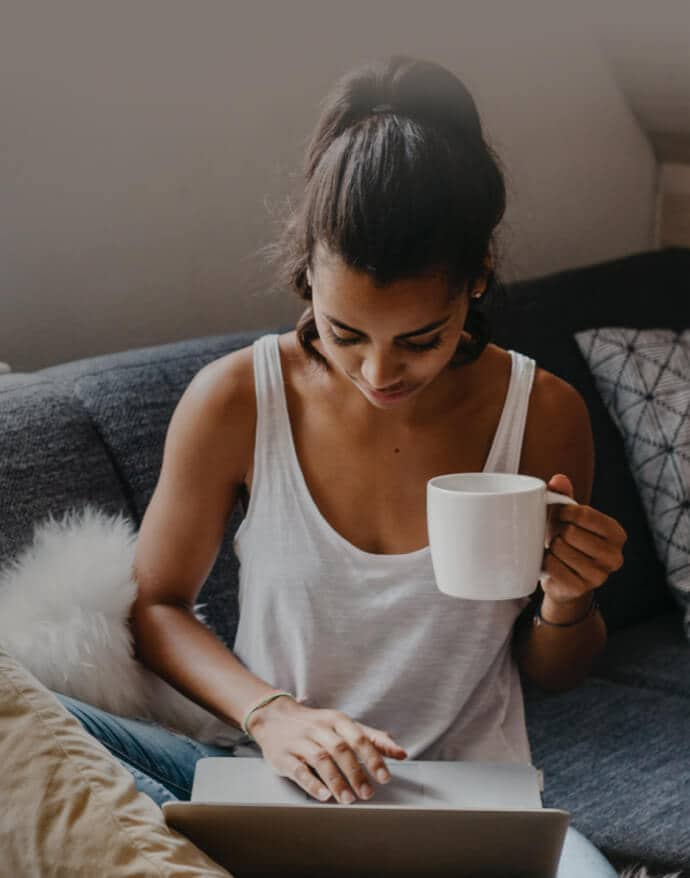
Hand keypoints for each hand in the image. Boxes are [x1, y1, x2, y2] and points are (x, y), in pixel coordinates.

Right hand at [245, 695, 407, 803]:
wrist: (274, 717)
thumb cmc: (316, 724)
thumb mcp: (343, 725)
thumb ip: (372, 738)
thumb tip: (401, 753)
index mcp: (336, 721)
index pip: (358, 737)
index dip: (373, 757)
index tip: (385, 777)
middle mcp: (319, 729)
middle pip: (341, 750)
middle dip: (356, 772)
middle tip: (368, 793)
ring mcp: (301, 742)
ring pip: (321, 760)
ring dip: (337, 781)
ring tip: (349, 799)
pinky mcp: (285, 756)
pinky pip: (299, 769)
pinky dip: (312, 783)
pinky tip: (324, 795)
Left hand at [541, 474, 626, 608]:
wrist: (564, 579)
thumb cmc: (568, 541)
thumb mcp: (569, 517)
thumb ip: (564, 495)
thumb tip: (558, 479)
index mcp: (617, 534)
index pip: (584, 514)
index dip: (564, 512)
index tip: (559, 515)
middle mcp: (615, 556)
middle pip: (571, 532)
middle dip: (558, 531)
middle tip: (558, 537)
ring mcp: (600, 576)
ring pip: (560, 549)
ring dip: (551, 547)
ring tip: (556, 551)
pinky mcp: (581, 589)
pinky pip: (553, 566)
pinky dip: (546, 563)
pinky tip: (552, 564)